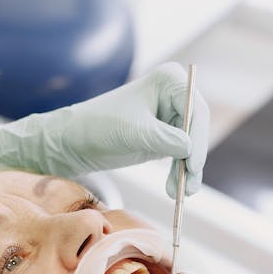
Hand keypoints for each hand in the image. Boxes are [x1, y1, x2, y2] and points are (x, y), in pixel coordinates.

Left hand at [0, 60, 209, 196]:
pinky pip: (180, 154)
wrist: (74, 140)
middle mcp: (173, 94)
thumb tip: (190, 150)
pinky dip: (180, 171)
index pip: (195, 109)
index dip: (198, 138)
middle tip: (189, 185)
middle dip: (194, 158)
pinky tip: (175, 188)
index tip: (193, 164)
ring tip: (182, 193)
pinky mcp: (164, 135)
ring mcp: (170, 115)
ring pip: (191, 144)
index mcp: (168, 80)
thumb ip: (165, 139)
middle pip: (197, 129)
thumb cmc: (98, 126)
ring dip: (188, 169)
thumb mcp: (134, 132)